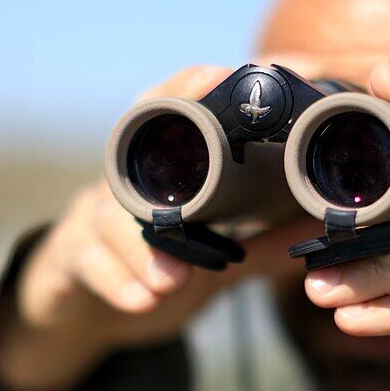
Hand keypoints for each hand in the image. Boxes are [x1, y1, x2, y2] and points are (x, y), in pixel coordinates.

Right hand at [0, 66, 303, 390]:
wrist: (89, 312)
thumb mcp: (215, 256)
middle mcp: (125, 180)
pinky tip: (142, 299)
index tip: (228, 78)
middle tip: (201, 149)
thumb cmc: (158, 263)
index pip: (174, 108)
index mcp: (162, 166)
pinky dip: (116, 280)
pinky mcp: (71, 257)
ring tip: (172, 278)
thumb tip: (318, 231)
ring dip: (142, 246)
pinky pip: (86, 262)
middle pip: (135, 146)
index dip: (197, 88)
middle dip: (163, 150)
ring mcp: (92, 216)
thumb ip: (260, 244)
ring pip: (109, 217)